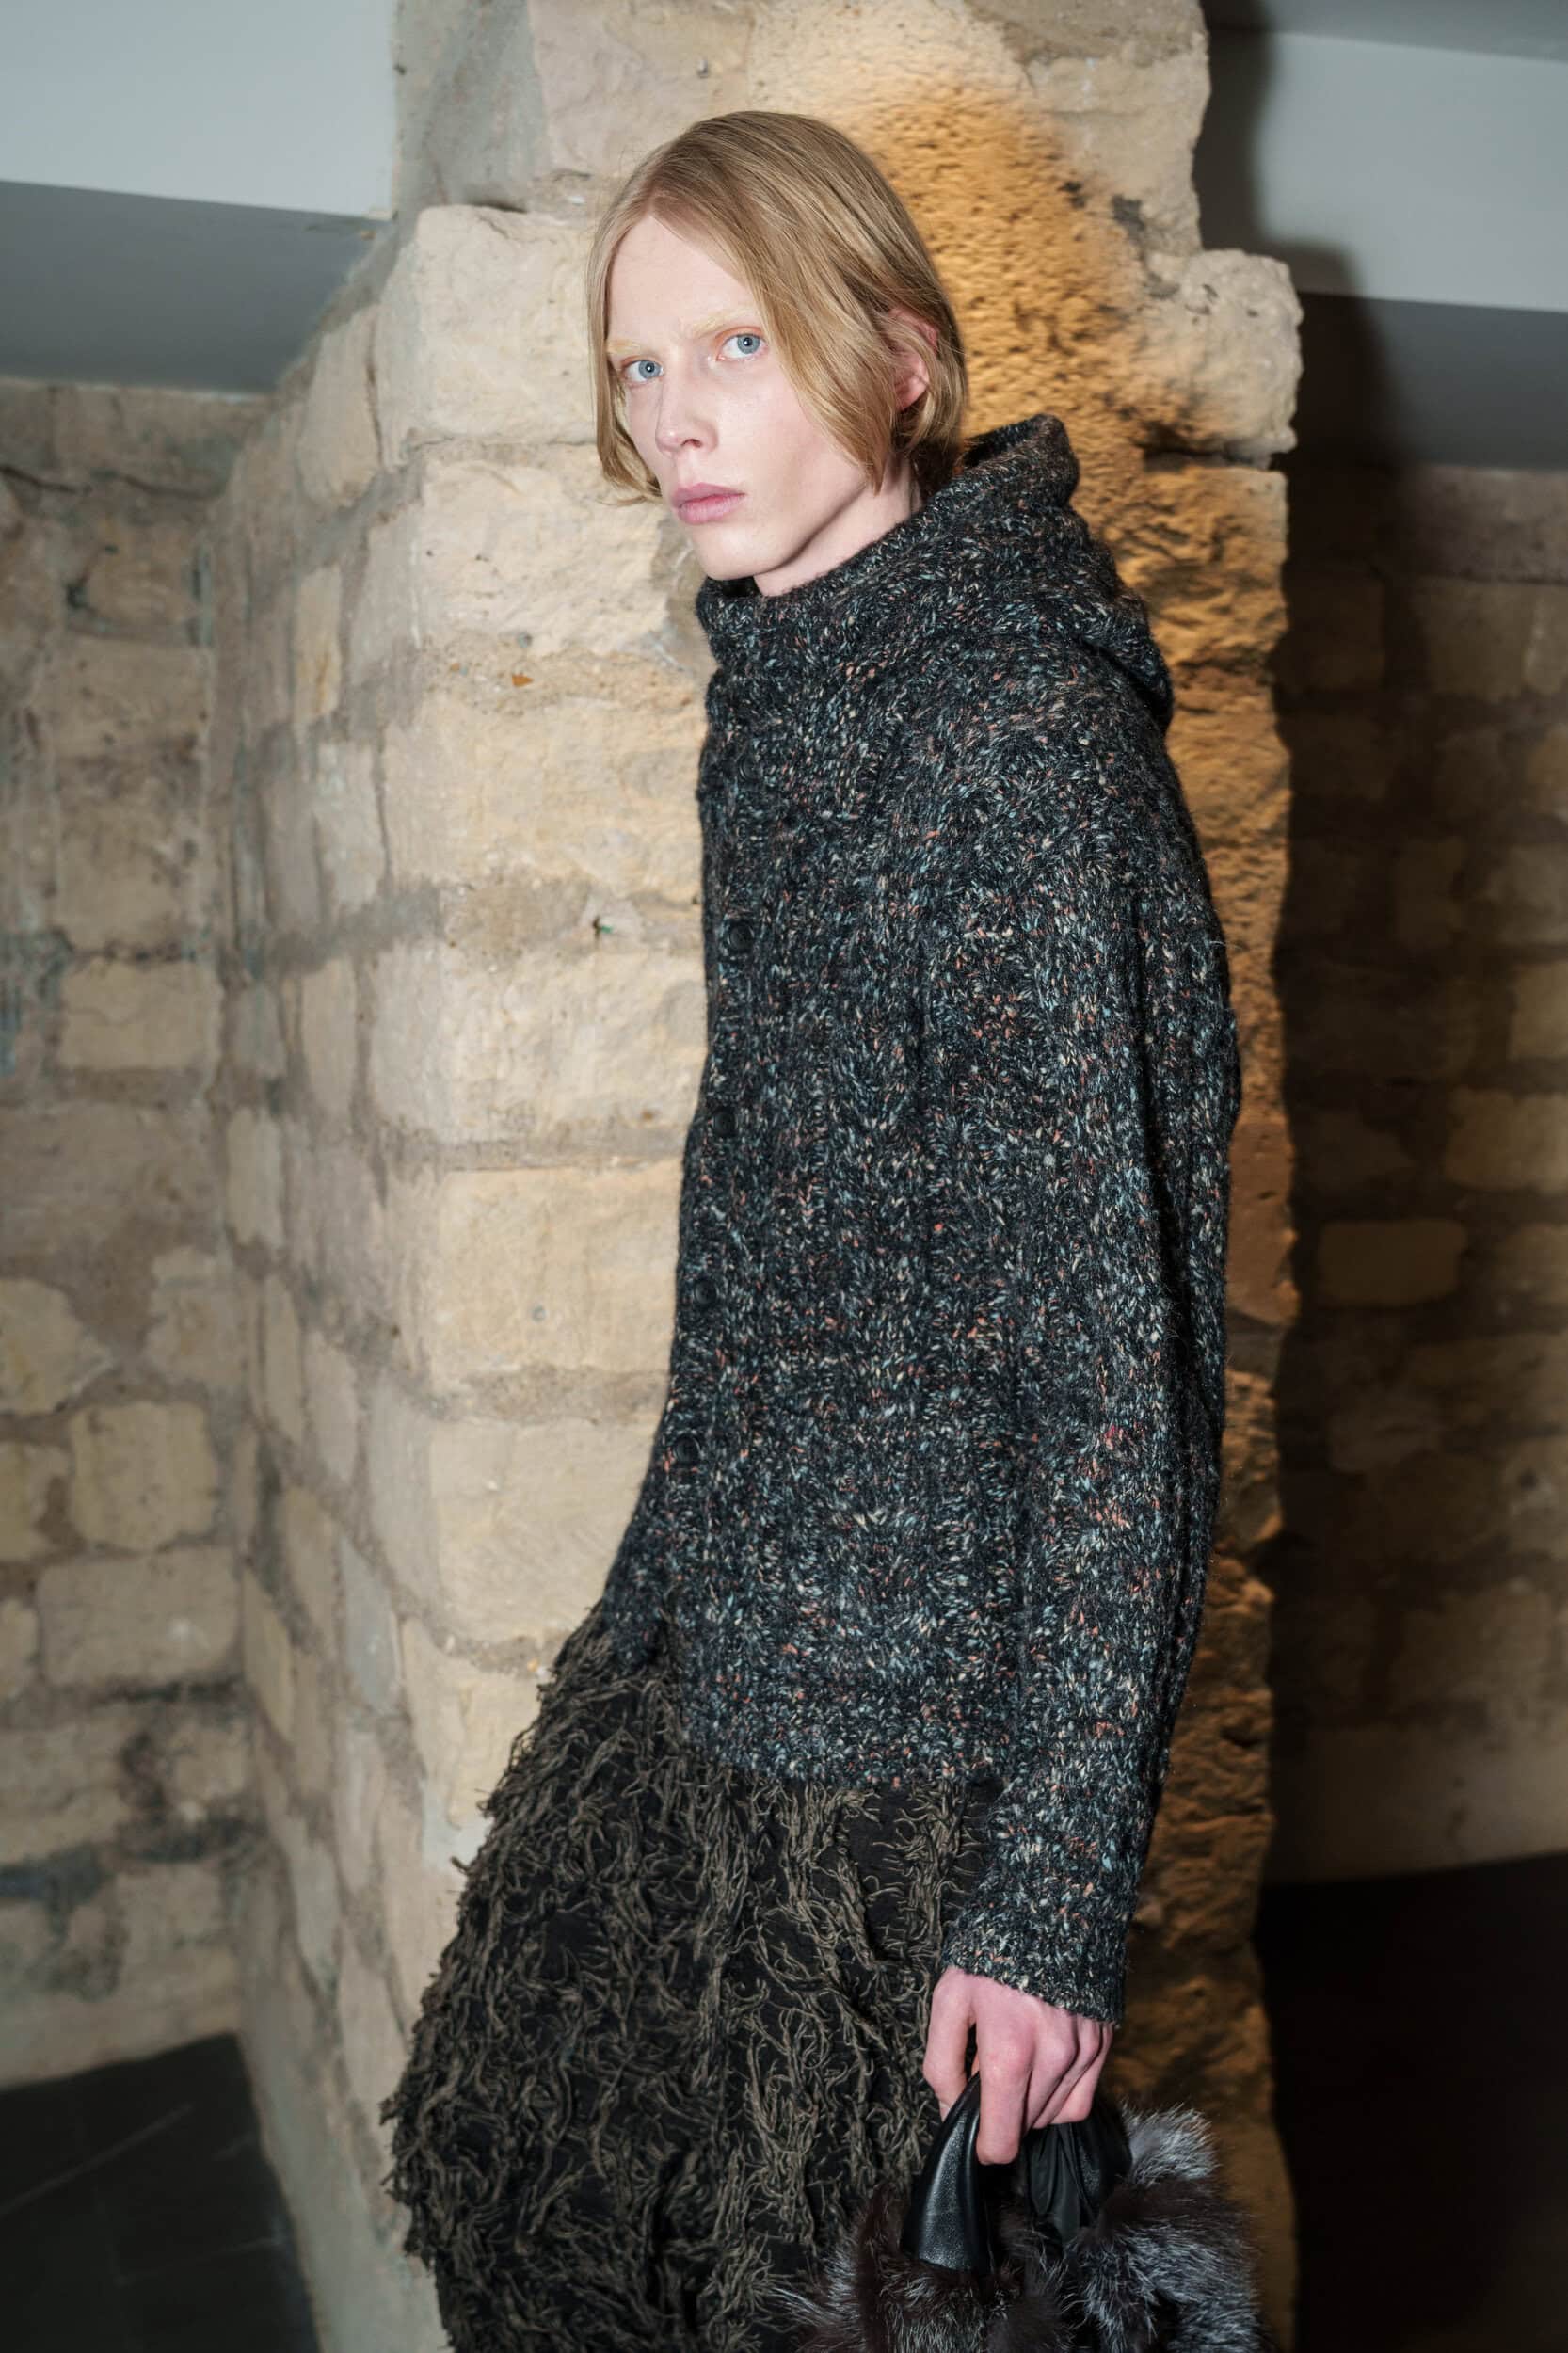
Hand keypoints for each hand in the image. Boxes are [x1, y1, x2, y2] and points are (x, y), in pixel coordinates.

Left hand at [923, 1964, 1114, 2165]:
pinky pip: (1081, 2101)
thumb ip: (941, 2064)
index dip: (984, 2147)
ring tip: (1015, 2063)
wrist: (1049, 1908)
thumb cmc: (992, 1954)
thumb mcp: (949, 2000)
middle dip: (1003, 2114)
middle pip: (1026, 2127)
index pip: (1002, 2139)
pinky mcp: (1102, 2044)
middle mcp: (1052, 2058)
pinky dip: (1059, 2098)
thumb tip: (950, 2112)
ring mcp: (1083, 2053)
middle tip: (988, 2076)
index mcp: (1008, 2052)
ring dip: (1030, 2106)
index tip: (975, 2136)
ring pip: (1054, 2117)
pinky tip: (1042, 2069)